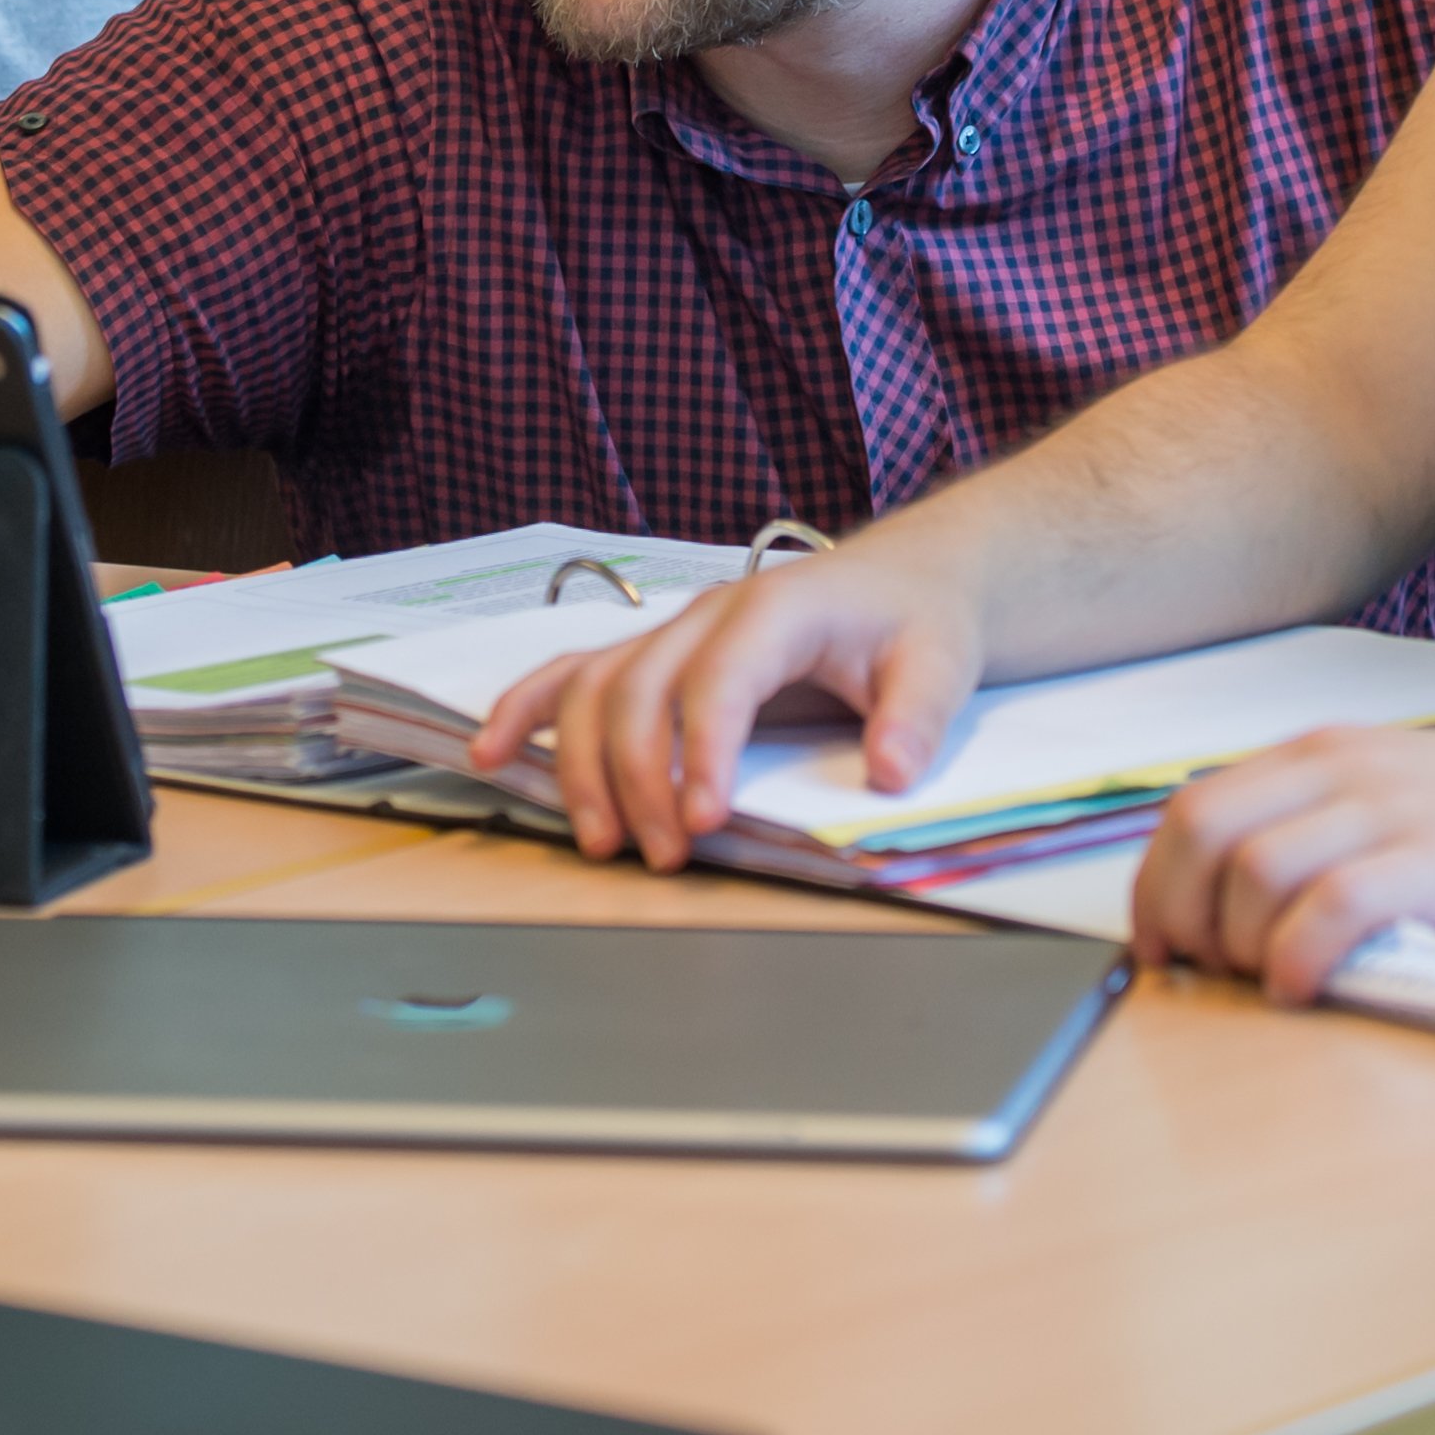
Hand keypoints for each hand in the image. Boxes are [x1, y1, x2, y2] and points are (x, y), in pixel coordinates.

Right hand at [470, 546, 984, 869]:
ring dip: (583, 764)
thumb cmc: (919, 619)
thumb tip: (891, 771)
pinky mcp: (659, 654)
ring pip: (596, 686)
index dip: (702, 751)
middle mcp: (710, 614)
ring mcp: (675, 632)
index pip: (720, 680)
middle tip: (663, 856)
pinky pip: (576, 673)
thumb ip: (917, 715)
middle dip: (638, 778)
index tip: (701, 821)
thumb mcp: (942, 661)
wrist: (909, 579)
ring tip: (602, 841)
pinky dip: (527, 709)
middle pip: (640, 689)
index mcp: (777, 609)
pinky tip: (492, 752)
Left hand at [1132, 721, 1434, 1003]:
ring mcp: (1396, 808)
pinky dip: (1295, 955)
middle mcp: (1349, 767)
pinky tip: (1302, 990)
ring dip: (1234, 940)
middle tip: (1193, 976)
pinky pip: (1330, 906)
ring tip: (1261, 984)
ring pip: (1253, 868)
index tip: (1158, 946)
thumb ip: (1338, 827)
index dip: (1156, 881)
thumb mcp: (1418, 799)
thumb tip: (1253, 897)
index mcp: (1333, 752)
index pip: (1196, 803)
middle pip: (1201, 830)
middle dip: (1175, 912)